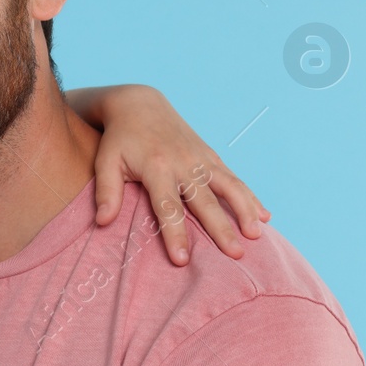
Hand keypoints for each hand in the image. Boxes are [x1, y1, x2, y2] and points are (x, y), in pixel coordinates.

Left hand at [86, 85, 269, 265]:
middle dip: (221, 228)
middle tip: (236, 254)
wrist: (139, 104)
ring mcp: (201, 158)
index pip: (168, 208)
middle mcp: (184, 163)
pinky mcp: (210, 155)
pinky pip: (233, 178)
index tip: (182, 261)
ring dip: (245, 210)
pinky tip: (263, 216)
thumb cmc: (119, 140)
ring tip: (257, 235)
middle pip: (206, 201)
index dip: (175, 234)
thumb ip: (106, 192)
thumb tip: (102, 222)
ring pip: (229, 186)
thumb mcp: (105, 162)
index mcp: (157, 168)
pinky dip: (250, 197)